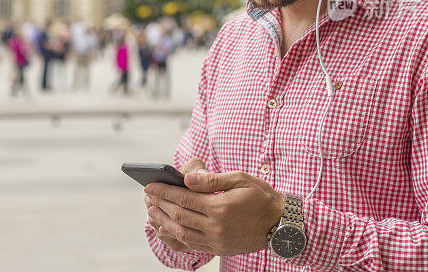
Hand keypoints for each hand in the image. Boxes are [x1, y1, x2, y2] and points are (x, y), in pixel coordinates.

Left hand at [145, 169, 285, 256]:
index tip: (149, 186)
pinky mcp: (220, 249)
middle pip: (179, 216)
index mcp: (221, 207)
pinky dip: (176, 237)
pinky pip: (192, 245)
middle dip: (160, 205)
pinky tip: (167, 229)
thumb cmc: (260, 196)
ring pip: (182, 233)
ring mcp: (218, 241)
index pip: (184, 199)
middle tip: (147, 197)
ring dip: (164, 222)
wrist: (281, 224)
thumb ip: (211, 180)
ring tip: (151, 213)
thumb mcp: (239, 179)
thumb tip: (186, 178)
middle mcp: (217, 227)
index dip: (164, 192)